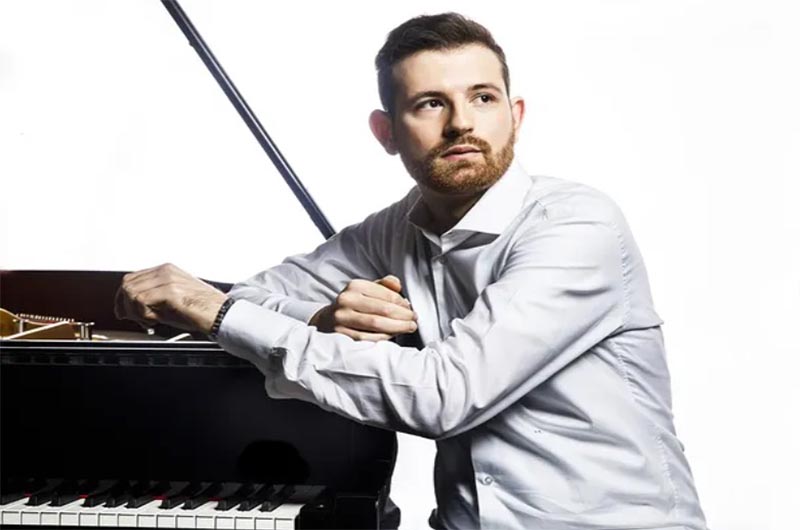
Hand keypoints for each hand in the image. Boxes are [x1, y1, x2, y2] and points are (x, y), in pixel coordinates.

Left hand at [114, 263, 228, 333]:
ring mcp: (168, 279)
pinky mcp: (170, 291)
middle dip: (126, 305)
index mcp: (166, 270)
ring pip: (131, 292)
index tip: (123, 312)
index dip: (123, 298)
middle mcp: (165, 271)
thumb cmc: (201, 309)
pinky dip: (143, 314)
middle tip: (136, 319)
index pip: (131, 278)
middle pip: (128, 284)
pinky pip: (141, 301)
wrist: (220, 314)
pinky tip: (156, 320)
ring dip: (136, 311)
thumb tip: (129, 308)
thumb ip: (151, 298)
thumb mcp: (171, 300)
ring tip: (150, 320)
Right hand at [309, 275, 417, 341]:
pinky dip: (384, 337)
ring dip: (397, 327)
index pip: (385, 295)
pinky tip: (393, 335)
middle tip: (414, 320)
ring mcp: (342, 318)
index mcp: (355, 286)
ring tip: (409, 327)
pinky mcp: (341, 334)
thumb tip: (398, 285)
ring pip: (376, 324)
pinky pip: (368, 338)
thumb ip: (384, 285)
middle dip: (403, 316)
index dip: (402, 303)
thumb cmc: (353, 304)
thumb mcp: (366, 289)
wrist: (327, 320)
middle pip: (383, 310)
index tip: (411, 309)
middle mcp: (346, 300)